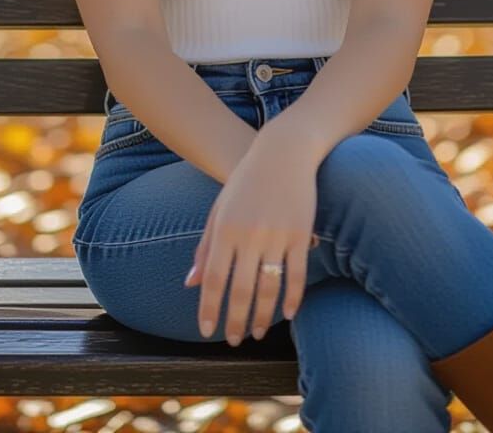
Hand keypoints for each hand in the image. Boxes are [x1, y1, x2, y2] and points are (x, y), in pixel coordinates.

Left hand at [184, 130, 319, 343]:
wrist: (284, 152)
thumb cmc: (247, 181)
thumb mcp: (219, 209)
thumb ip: (206, 247)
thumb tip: (191, 284)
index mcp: (225, 229)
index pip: (214, 279)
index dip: (210, 308)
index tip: (207, 331)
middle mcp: (249, 235)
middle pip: (240, 290)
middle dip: (235, 320)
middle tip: (233, 340)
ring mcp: (277, 235)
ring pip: (269, 288)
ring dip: (262, 316)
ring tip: (257, 332)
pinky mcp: (301, 234)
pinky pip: (297, 275)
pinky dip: (293, 299)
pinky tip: (287, 313)